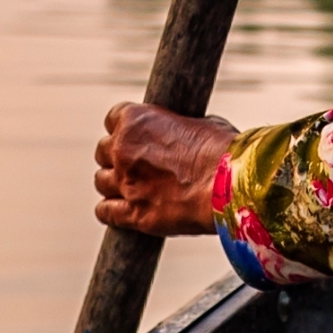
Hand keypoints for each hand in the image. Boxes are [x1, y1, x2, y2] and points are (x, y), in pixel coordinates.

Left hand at [96, 103, 239, 237]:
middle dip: (117, 157)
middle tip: (136, 164)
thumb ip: (180, 127)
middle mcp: (122, 149)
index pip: (113, 119)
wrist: (230, 186)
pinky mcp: (133, 213)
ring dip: (114, 184)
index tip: (137, 136)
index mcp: (136, 120)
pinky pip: (105, 212)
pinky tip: (122, 211)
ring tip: (132, 188)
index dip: (126, 130)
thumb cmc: (224, 151)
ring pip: (101, 181)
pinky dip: (111, 211)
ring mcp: (125, 183)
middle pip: (103, 151)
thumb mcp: (202, 123)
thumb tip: (184, 134)